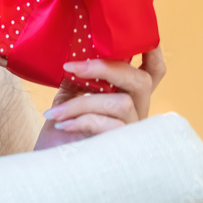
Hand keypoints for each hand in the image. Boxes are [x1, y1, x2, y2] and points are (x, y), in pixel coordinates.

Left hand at [33, 46, 166, 150]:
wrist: (51, 166)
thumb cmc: (61, 130)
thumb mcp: (68, 96)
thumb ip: (78, 77)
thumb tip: (74, 51)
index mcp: (126, 94)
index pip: (150, 72)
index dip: (151, 53)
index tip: (140, 36)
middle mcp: (136, 111)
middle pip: (140, 81)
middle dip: (106, 68)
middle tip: (71, 67)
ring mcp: (132, 130)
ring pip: (120, 103)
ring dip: (81, 103)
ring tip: (54, 113)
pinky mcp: (122, 147)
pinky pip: (109, 126)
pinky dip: (81, 121)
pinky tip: (61, 124)